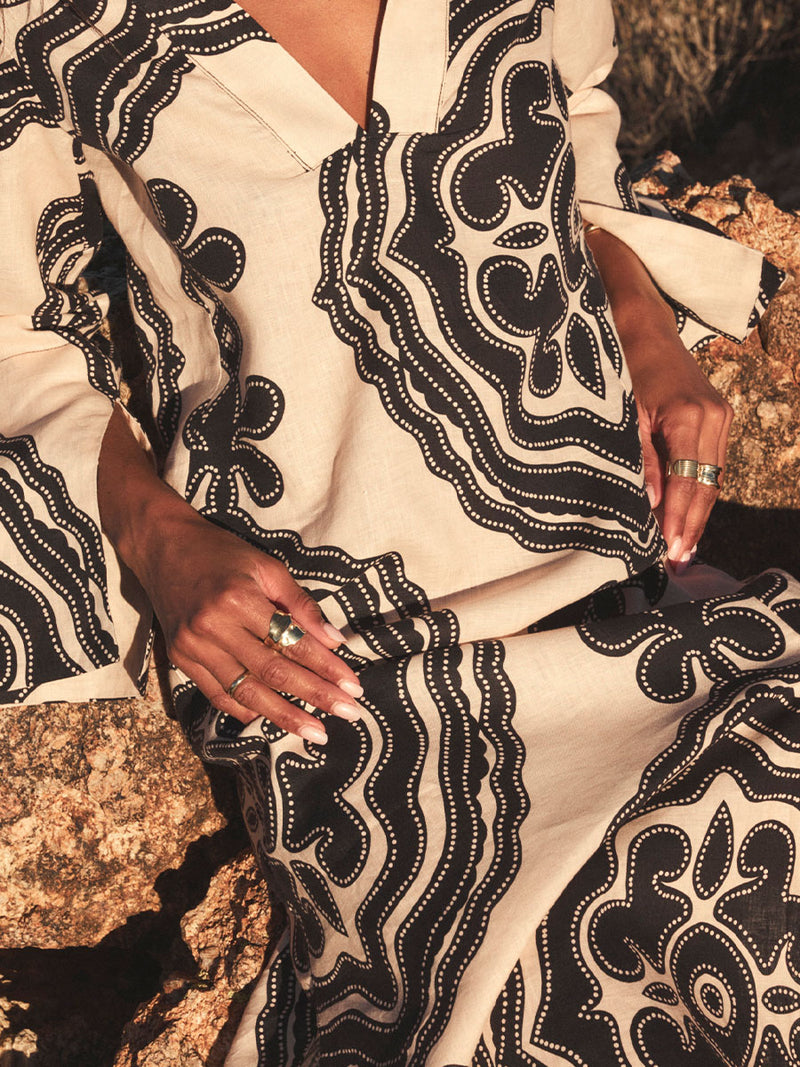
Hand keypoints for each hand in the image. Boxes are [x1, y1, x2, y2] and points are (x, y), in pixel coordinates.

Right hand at [142, 510, 363, 742]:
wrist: (163, 546)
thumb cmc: (221, 552)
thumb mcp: (267, 567)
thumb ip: (300, 605)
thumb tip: (335, 641)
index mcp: (239, 599)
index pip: (292, 642)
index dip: (326, 667)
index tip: (353, 686)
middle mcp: (214, 627)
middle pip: (273, 672)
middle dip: (314, 696)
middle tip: (348, 714)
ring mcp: (193, 646)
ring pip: (245, 691)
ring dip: (284, 715)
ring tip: (314, 731)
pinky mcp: (180, 658)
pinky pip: (217, 694)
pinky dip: (244, 710)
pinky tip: (271, 719)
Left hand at [624, 322, 731, 569]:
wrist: (645, 330)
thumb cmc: (626, 369)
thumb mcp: (625, 414)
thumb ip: (642, 460)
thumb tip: (653, 504)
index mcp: (688, 417)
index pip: (687, 482)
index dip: (679, 519)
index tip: (670, 550)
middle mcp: (713, 417)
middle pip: (706, 486)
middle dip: (693, 525)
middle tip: (678, 561)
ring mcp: (722, 416)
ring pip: (714, 478)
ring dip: (699, 514)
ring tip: (685, 549)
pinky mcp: (720, 416)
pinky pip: (713, 464)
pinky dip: (701, 491)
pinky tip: (691, 516)